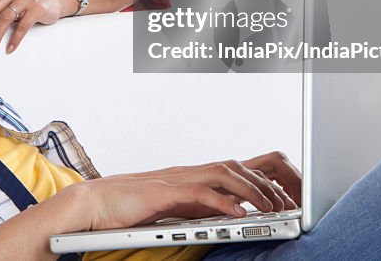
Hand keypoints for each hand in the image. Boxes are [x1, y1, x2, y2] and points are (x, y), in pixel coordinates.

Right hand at [73, 154, 300, 231]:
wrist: (94, 204)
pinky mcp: (163, 192)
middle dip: (265, 183)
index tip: (283, 196)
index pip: (234, 168)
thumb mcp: (172, 208)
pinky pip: (199, 192)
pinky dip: (223, 201)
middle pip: (235, 165)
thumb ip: (197, 207)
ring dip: (251, 189)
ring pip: (223, 173)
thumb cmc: (129, 208)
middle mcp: (187, 172)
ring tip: (271, 207)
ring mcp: (175, 179)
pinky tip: (239, 213)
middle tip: (286, 203)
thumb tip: (227, 215)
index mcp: (191, 176)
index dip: (262, 178)